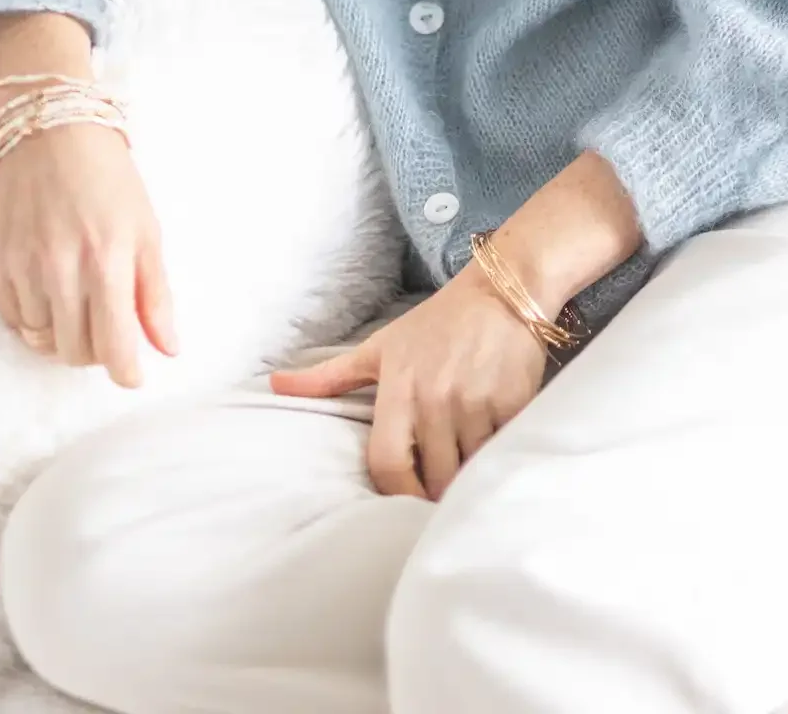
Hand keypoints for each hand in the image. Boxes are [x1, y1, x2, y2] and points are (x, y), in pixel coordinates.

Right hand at [0, 117, 178, 388]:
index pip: (114, 347)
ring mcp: (22, 266)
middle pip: (75, 352)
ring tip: (76, 301)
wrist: (52, 132)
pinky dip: (32, 317)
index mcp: (107, 260)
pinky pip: (13, 319)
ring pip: (42, 340)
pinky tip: (47, 291)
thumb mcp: (146, 230)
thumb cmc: (109, 181)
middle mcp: (61, 267)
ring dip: (63, 333)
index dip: (126, 373)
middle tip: (105, 324)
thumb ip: (156, 294)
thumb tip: (168, 349)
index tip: (131, 374)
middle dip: (95, 350)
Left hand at [266, 263, 549, 499]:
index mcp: (399, 388)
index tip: (405, 497)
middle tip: (440, 485)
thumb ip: (330, 375)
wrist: (504, 290)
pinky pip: (502, 453)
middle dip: (434, 488)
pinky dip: (498, 457)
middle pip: (431, 477)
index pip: (386, 464)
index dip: (394, 492)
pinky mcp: (513, 405)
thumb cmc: (438, 323)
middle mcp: (435, 398)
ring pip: (467, 470)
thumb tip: (273, 385)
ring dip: (467, 475)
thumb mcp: (380, 347)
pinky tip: (495, 445)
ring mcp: (475, 403)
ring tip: (468, 466)